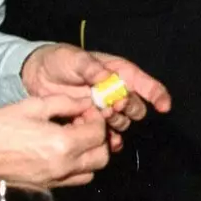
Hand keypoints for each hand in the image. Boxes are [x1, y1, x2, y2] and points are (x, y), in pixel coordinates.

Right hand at [0, 95, 109, 186]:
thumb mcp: (33, 105)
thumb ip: (65, 103)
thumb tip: (86, 103)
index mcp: (62, 144)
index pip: (99, 133)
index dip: (96, 118)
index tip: (85, 110)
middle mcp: (63, 166)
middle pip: (102, 156)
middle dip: (98, 138)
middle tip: (82, 123)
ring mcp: (55, 180)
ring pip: (91, 172)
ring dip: (90, 154)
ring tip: (73, 138)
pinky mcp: (47, 187)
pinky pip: (73, 180)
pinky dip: (77, 167)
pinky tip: (61, 151)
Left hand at [20, 44, 170, 150]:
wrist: (38, 77)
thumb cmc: (60, 61)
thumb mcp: (73, 59)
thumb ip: (90, 67)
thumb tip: (106, 77)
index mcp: (118, 72)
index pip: (145, 83)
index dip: (157, 94)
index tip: (163, 106)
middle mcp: (117, 92)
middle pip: (136, 107)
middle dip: (128, 108)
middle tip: (111, 106)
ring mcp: (105, 108)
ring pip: (123, 122)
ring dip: (116, 123)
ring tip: (101, 117)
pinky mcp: (93, 122)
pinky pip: (109, 135)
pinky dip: (110, 140)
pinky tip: (107, 142)